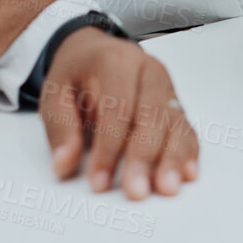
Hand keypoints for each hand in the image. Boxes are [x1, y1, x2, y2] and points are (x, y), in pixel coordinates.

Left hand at [40, 29, 199, 200]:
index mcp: (116, 62)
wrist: (94, 51)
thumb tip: (63, 164)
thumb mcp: (55, 93)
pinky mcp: (176, 104)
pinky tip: (187, 173)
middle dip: (144, 156)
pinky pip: (186, 128)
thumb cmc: (77, 74)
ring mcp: (166, 87)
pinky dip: (188, 151)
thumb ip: (60, 128)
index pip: (117, 107)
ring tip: (167, 188)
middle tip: (136, 191)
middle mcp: (148, 71)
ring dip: (173, 157)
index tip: (98, 181)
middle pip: (152, 114)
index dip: (108, 147)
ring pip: (175, 122)